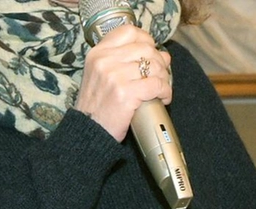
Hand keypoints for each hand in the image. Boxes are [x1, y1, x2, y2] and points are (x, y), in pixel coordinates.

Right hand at [73, 25, 172, 141]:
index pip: (129, 31)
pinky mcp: (126, 93)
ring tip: (161, 89)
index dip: (146, 40)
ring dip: (164, 79)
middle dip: (160, 63)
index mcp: (98, 52)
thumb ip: (128, 62)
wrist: (89, 129)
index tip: (152, 53)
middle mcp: (105, 60)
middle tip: (160, 77)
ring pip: (155, 66)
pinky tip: (163, 99)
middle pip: (146, 48)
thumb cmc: (99, 104)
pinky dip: (165, 92)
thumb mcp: (104, 75)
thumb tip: (164, 54)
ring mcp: (115, 76)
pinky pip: (157, 85)